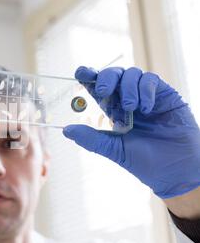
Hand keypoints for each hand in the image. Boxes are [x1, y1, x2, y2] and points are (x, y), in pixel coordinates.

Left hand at [63, 66, 199, 198]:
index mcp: (113, 111)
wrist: (176, 170)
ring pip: (132, 74)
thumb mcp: (115, 150)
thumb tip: (66, 130)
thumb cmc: (146, 162)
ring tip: (131, 107)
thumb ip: (92, 139)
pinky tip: (147, 108)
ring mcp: (146, 96)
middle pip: (113, 76)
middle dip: (106, 78)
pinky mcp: (165, 95)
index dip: (88, 77)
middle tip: (104, 91)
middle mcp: (128, 100)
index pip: (98, 89)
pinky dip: (146, 90)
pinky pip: (151, 81)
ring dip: (127, 87)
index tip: (80, 72)